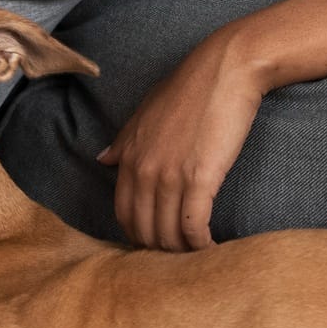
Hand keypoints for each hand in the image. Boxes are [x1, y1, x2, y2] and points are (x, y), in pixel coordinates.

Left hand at [98, 34, 265, 250]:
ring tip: (198, 255)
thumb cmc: (189, 88)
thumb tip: (101, 159)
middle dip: (161, 250)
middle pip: (144, 230)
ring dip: (183, 252)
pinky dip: (202, 245)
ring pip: (168, 234)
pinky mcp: (200, 179)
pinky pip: (194, 226)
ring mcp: (170, 176)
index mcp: (128, 158)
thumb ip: (123, 141)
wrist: (225, 70)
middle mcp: (143, 171)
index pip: (123, 214)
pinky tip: (212, 248)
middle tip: (180, 257)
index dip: (139, 236)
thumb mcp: (146, 113)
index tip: (156, 243)